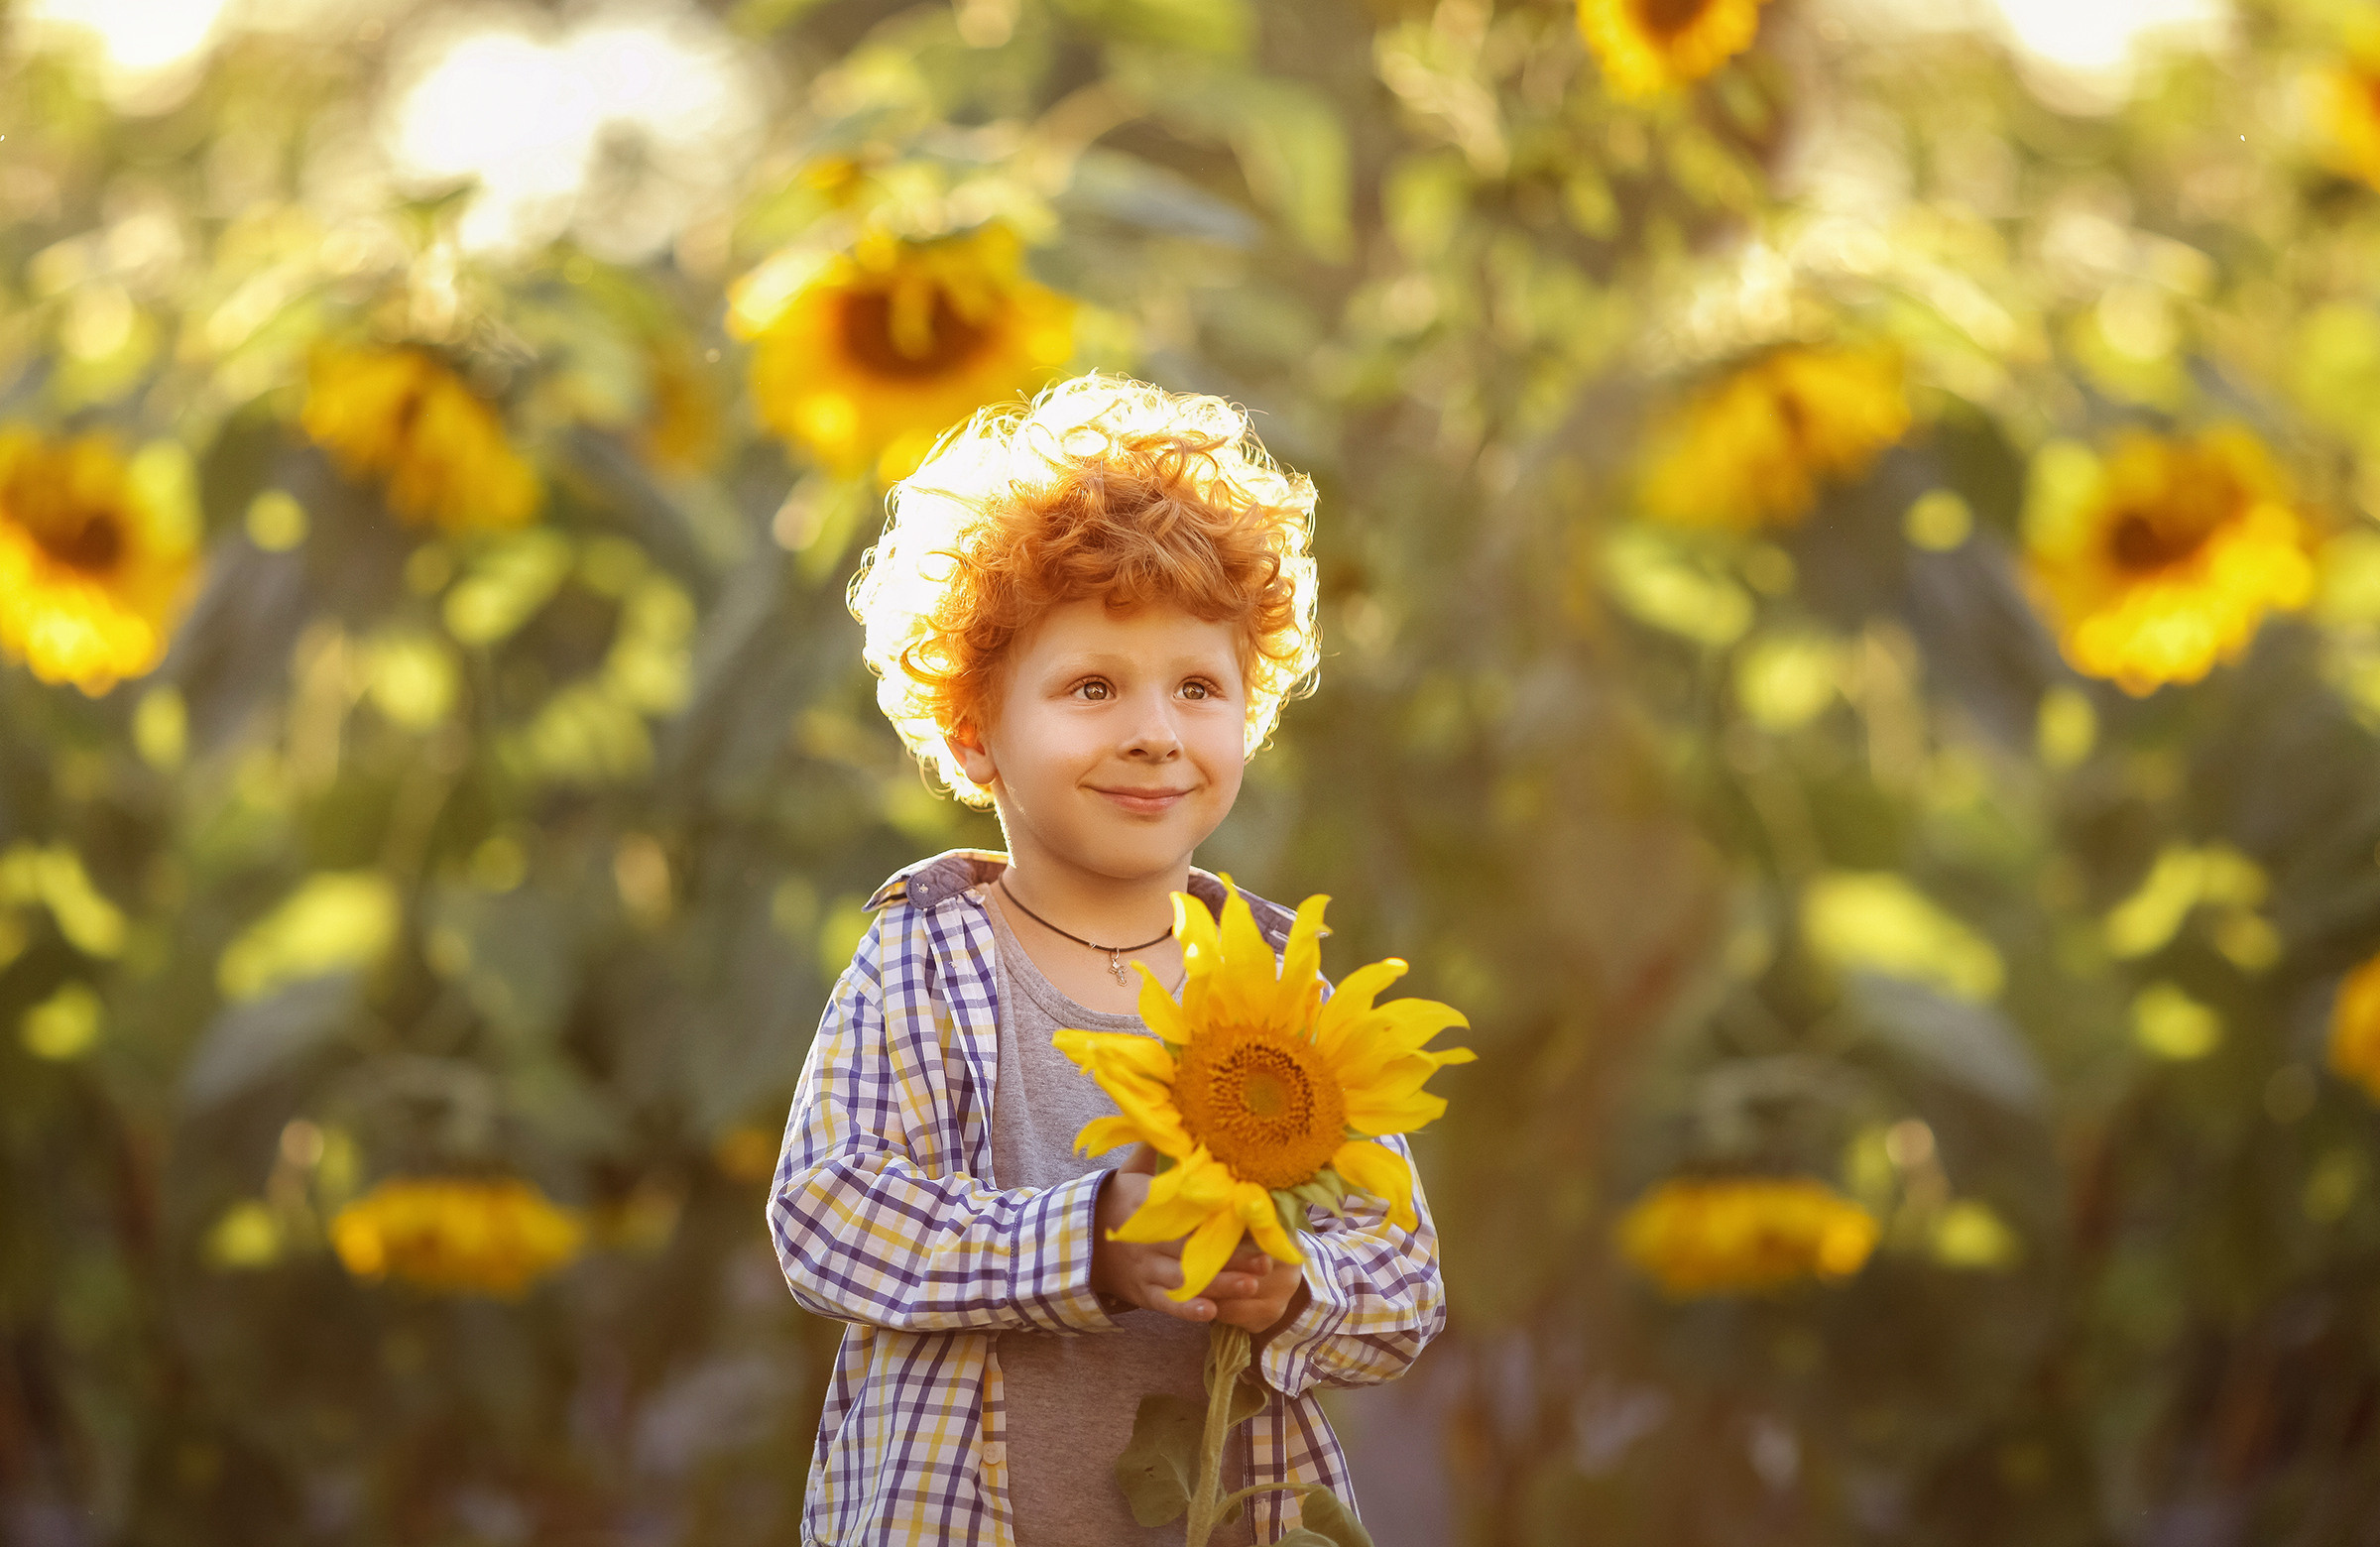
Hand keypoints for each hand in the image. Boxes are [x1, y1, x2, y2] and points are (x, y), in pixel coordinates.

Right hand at [1091, 1147, 1304, 1334]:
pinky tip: (1212, 1314)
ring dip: (1220, 1285)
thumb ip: (1155, 1150)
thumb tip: (1178, 1119)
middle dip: (1231, 1257)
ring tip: (1252, 1285)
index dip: (1220, 1216)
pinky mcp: (1144, 1294)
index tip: (1250, 1218)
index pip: (1189, 1211)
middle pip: (1194, 1250)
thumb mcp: (1129, 1173)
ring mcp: (1146, 1270)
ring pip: (1186, 1280)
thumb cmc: (1115, 1203)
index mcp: (1149, 1206)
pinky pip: (1166, 1305)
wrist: (1077, 1242)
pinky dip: (1187, 1310)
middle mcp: (1149, 1240)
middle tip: (1266, 1259)